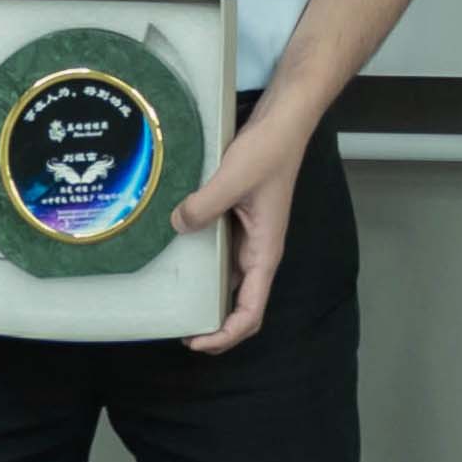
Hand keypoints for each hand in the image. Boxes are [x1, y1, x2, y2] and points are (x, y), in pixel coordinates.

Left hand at [181, 128, 306, 353]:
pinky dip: (205, 266)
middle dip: (216, 325)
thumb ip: (204, 205)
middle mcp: (259, 250)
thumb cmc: (269, 151)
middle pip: (241, 304)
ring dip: (209, 298)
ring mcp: (250, 236)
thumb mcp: (233, 178)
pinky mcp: (239, 219)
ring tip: (178, 304)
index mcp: (265, 251)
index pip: (251, 311)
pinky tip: (181, 258)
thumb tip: (177, 225)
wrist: (284, 121)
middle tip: (182, 331)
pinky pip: (222, 254)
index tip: (197, 341)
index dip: (227, 335)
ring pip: (230, 281)